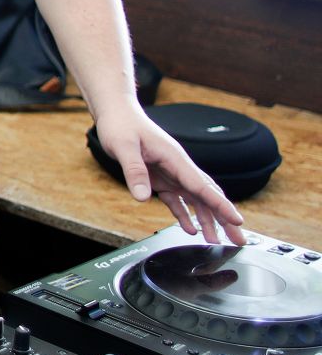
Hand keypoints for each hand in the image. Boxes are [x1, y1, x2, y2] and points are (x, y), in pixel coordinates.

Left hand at [92, 103, 246, 244]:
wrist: (117, 114)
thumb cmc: (121, 125)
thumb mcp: (123, 147)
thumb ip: (134, 171)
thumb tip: (142, 197)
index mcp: (175, 158)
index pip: (202, 186)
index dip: (220, 205)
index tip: (237, 220)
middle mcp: (178, 167)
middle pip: (207, 195)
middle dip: (224, 218)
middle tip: (238, 239)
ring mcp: (171, 173)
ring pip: (196, 200)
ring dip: (207, 220)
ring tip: (215, 241)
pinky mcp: (160, 178)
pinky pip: (177, 200)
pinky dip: (184, 214)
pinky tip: (190, 228)